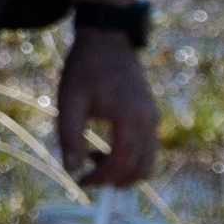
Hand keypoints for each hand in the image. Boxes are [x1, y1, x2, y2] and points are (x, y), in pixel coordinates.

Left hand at [56, 31, 159, 186]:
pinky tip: (103, 150)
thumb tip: (71, 170)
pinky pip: (146, 149)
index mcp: (132, 118)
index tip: (80, 182)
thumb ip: (70, 137)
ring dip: (122, 171)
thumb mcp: (70, 102)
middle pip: (141, 169)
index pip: (121, 163)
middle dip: (114, 180)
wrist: (107, 42)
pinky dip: (129, 159)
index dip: (101, 178)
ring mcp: (154, 120)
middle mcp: (150, 122)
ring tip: (92, 159)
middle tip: (86, 177)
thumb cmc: (85, 69)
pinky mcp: (151, 118)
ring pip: (148, 162)